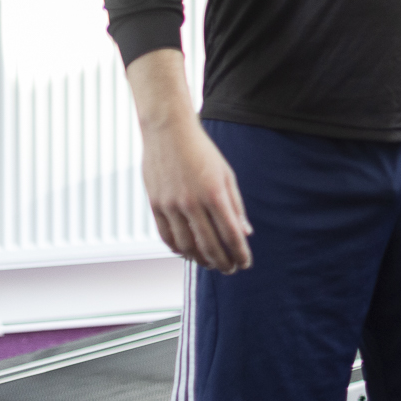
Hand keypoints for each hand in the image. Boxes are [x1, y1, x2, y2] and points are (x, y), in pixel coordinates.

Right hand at [126, 48, 250, 272]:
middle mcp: (192, 203)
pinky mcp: (155, 205)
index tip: (245, 263)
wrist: (168, 131)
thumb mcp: (226, 175)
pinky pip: (166, 236)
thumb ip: (235, 206)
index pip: (231, 234)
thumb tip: (245, 233)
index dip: (239, 253)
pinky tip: (189, 253)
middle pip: (209, 245)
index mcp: (214, 194)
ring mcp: (171, 205)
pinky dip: (178, 249)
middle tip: (231, 269)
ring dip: (201, 260)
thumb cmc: (202, 151)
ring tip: (211, 264)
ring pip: (186, 245)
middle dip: (223, 262)